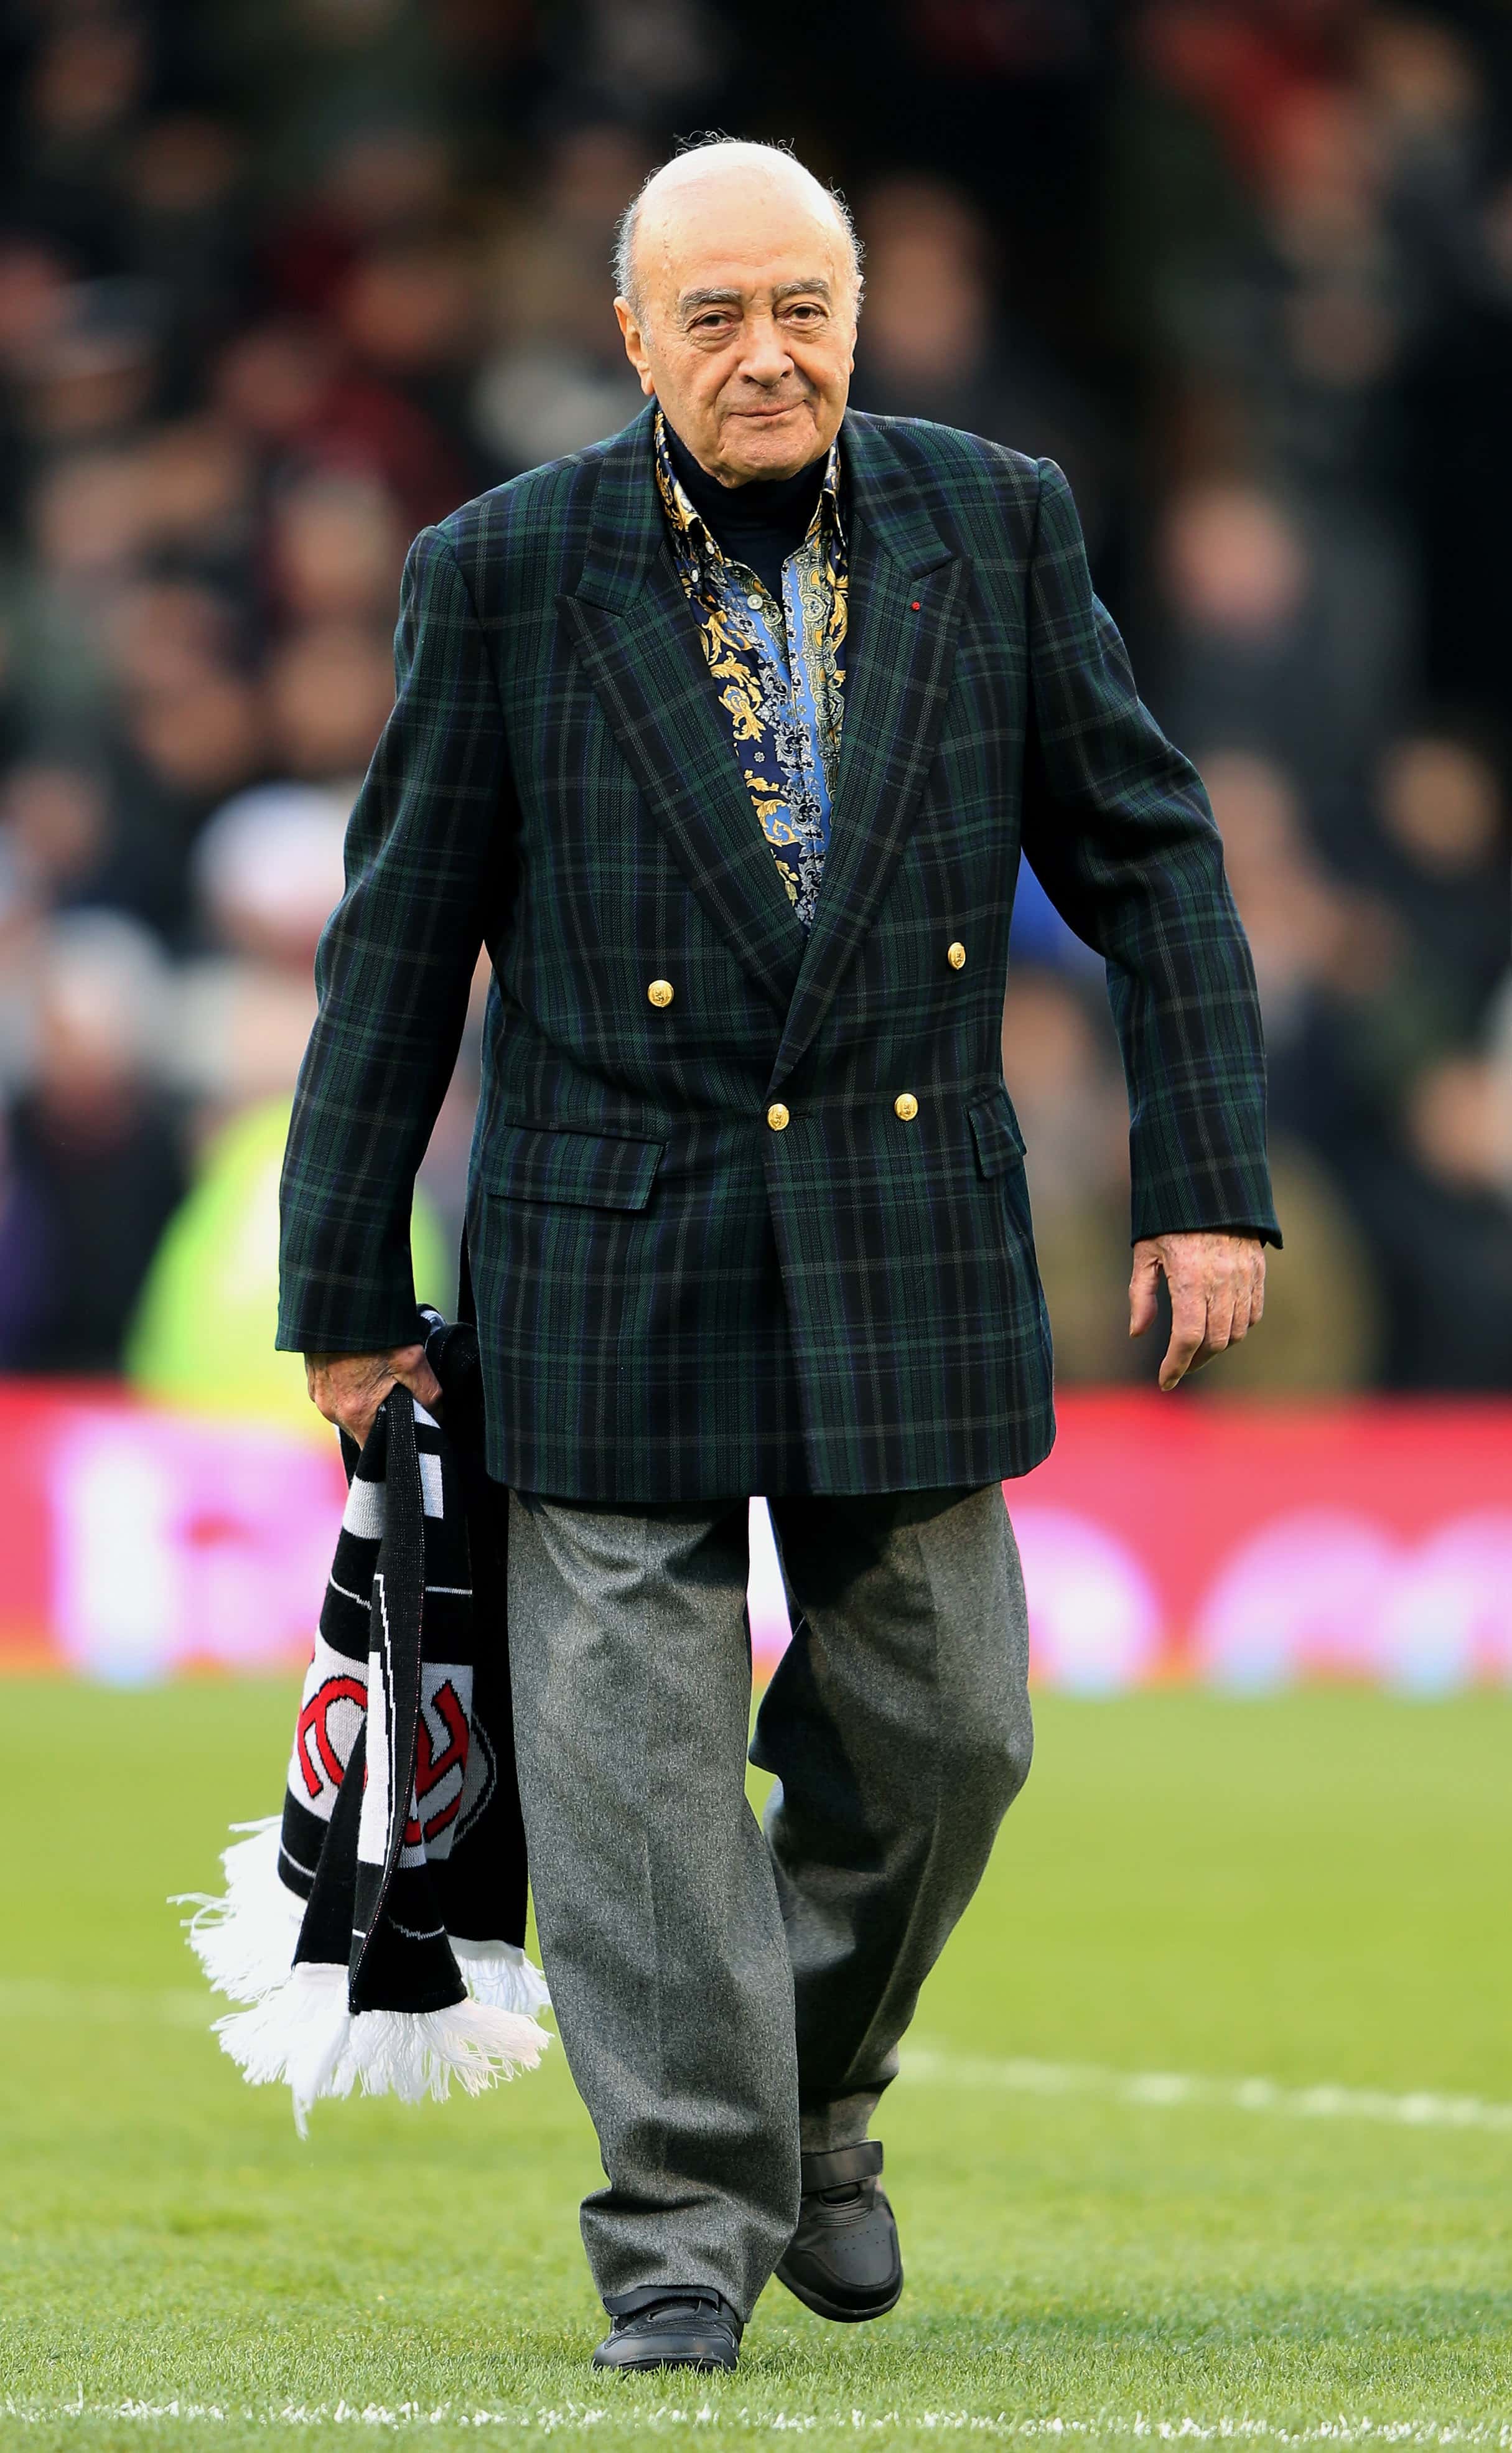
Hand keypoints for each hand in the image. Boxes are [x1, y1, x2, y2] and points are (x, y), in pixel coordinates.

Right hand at [304, 1342, 443, 1449]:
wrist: (339, 1302)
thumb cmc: (373, 1333)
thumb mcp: (413, 1361)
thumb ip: (429, 1396)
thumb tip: (437, 1417)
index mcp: (356, 1414)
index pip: (374, 1450)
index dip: (392, 1447)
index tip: (404, 1437)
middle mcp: (332, 1410)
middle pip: (362, 1431)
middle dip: (381, 1421)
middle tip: (398, 1400)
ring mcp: (318, 1395)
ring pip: (347, 1412)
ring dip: (364, 1403)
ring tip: (379, 1380)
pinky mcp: (312, 1380)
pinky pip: (334, 1395)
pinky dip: (348, 1389)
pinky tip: (362, 1370)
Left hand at [1129, 1231, 1265, 1391]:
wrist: (1209, 1182)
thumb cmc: (1170, 1218)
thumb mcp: (1145, 1252)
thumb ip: (1141, 1294)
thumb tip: (1138, 1332)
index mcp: (1190, 1278)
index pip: (1188, 1337)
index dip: (1176, 1365)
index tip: (1166, 1381)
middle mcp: (1221, 1281)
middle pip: (1216, 1341)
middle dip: (1195, 1361)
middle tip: (1178, 1367)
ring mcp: (1244, 1276)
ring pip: (1238, 1331)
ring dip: (1217, 1347)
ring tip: (1197, 1350)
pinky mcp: (1258, 1271)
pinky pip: (1254, 1313)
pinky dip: (1239, 1328)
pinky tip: (1222, 1329)